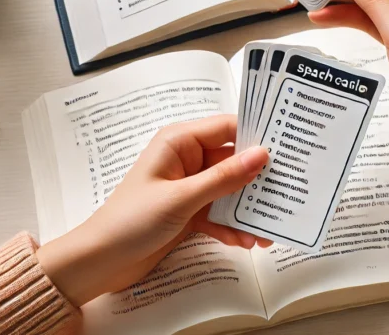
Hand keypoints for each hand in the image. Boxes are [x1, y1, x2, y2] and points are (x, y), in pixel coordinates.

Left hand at [36, 115, 269, 306]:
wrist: (100, 261)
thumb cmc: (130, 221)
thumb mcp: (182, 198)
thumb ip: (224, 178)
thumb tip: (261, 155)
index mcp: (179, 142)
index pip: (227, 128)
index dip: (256, 136)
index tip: (287, 148)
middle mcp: (186, 159)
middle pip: (233, 161)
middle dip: (257, 180)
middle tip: (287, 192)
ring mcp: (188, 187)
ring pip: (229, 191)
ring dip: (247, 210)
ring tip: (268, 230)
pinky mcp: (188, 211)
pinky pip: (219, 213)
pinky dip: (232, 227)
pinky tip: (246, 241)